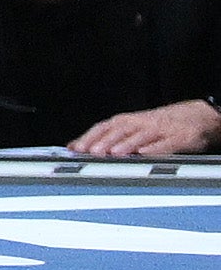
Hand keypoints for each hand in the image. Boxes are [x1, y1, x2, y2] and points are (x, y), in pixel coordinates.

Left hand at [71, 98, 218, 161]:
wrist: (195, 115)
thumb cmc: (157, 125)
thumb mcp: (131, 128)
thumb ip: (106, 137)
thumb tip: (74, 146)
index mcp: (127, 122)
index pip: (104, 128)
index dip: (89, 137)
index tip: (75, 148)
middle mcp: (141, 124)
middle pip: (120, 131)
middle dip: (105, 141)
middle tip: (92, 152)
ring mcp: (160, 130)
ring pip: (141, 136)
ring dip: (127, 144)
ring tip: (115, 153)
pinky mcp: (179, 138)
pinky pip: (167, 144)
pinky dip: (156, 148)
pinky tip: (146, 154)